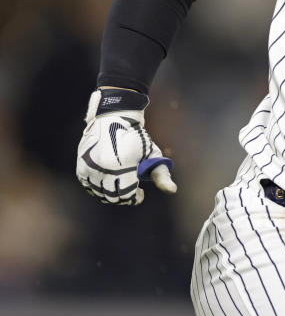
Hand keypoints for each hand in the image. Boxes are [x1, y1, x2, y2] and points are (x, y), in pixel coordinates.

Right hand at [76, 89, 176, 204]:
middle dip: (123, 197)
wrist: (113, 118)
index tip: (140, 195)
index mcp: (122, 165)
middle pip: (112, 196)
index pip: (126, 194)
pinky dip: (97, 189)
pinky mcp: (81, 166)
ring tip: (119, 187)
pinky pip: (88, 186)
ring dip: (110, 194)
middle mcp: (103, 168)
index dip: (135, 198)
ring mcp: (89, 168)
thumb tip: (172, 190)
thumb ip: (161, 174)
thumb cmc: (136, 137)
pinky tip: (107, 183)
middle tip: (130, 192)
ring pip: (99, 193)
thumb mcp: (152, 153)